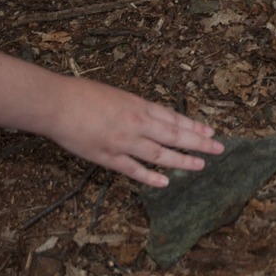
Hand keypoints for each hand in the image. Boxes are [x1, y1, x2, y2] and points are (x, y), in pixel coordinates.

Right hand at [45, 78, 223, 186]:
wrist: (56, 103)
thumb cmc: (82, 94)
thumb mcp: (117, 95)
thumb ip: (135, 108)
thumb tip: (151, 117)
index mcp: (138, 105)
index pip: (174, 117)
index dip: (193, 126)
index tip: (210, 132)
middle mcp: (137, 123)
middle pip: (174, 134)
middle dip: (198, 142)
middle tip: (218, 148)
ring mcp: (123, 141)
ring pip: (159, 154)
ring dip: (182, 160)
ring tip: (200, 165)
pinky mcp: (107, 157)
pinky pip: (133, 170)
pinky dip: (150, 176)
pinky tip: (165, 181)